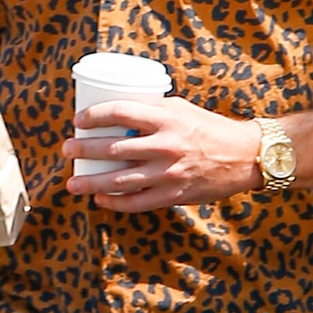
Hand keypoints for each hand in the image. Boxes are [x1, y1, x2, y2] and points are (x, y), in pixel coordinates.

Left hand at [63, 96, 262, 211]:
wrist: (245, 156)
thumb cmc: (211, 128)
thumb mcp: (181, 109)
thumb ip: (152, 111)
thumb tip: (118, 114)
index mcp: (167, 119)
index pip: (120, 112)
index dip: (94, 115)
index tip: (78, 119)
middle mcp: (166, 146)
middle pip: (113, 149)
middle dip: (83, 149)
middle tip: (67, 149)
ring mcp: (169, 174)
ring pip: (119, 181)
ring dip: (91, 182)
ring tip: (73, 182)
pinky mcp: (174, 195)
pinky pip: (137, 202)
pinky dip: (115, 203)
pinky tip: (100, 199)